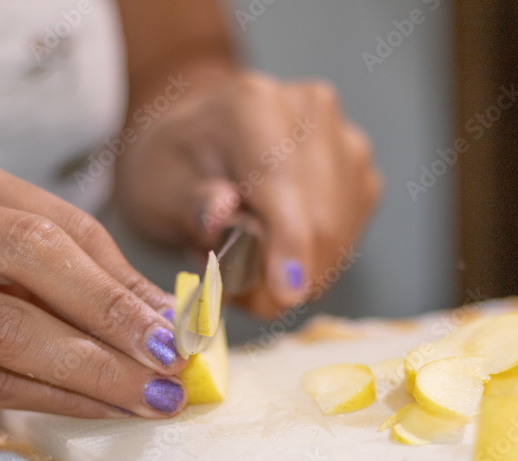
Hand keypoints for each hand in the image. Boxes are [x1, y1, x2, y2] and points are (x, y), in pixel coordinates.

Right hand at [0, 148, 186, 417]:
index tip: (177, 323)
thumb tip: (161, 315)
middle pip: (31, 259)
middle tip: (174, 362)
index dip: (122, 278)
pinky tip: (94, 409)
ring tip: (150, 398)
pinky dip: (49, 398)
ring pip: (9, 333)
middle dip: (115, 317)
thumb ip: (64, 268)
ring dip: (93, 372)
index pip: (53, 222)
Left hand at [116, 70, 381, 318]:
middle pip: (321, 219)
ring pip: (338, 236)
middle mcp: (313, 114)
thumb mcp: (156, 186)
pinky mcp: (362, 176)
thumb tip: (220, 216)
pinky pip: (346, 240)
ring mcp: (346, 144)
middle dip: (282, 276)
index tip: (284, 296)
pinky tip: (275, 252)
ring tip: (247, 265)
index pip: (282, 182)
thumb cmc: (174, 164)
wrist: (202, 136)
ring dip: (296, 274)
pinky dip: (312, 264)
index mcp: (253, 105)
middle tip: (237, 298)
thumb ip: (187, 204)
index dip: (288, 246)